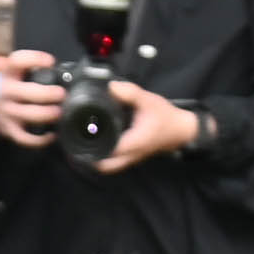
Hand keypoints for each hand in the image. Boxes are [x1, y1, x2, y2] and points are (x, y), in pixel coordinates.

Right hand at [0, 49, 65, 149]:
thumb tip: (52, 67)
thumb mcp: (4, 67)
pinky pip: (24, 138)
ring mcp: (5, 112)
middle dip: (49, 94)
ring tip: (59, 112)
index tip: (50, 61)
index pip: (18, 61)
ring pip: (29, 115)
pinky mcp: (7, 129)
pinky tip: (51, 135)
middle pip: (29, 92)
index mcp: (6, 72)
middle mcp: (4, 91)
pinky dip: (40, 140)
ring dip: (47, 114)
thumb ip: (22, 65)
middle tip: (61, 94)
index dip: (36, 59)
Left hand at [86, 80, 205, 172]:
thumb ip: (130, 93)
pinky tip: (94, 143)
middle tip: (73, 143)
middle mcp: (130, 155)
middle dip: (87, 157)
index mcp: (133, 143)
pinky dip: (102, 156)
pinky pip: (112, 162)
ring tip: (79, 144)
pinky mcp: (130, 157)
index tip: (75, 136)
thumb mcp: (148, 100)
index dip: (89, 146)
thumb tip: (110, 86)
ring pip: (107, 167)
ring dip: (93, 159)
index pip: (106, 151)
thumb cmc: (165, 117)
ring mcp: (130, 159)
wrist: (180, 130)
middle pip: (102, 166)